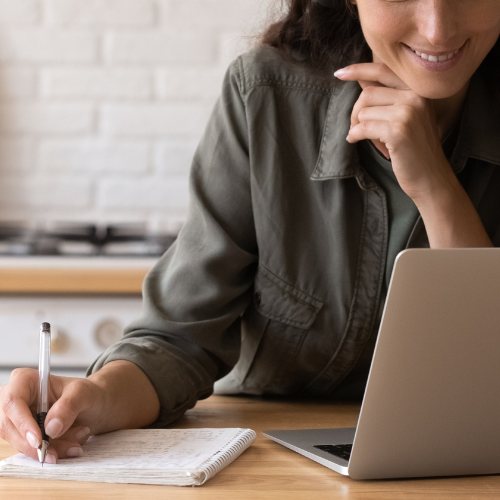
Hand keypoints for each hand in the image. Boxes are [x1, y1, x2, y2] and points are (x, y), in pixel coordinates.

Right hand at [0, 369, 105, 461]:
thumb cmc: (86, 393)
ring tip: (76, 444)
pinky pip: (29, 450)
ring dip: (50, 448)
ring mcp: (15, 419)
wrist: (93, 406)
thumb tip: (51, 428)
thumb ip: (69, 405)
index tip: (39, 441)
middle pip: (11, 427)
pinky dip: (50, 451)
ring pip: (21, 442)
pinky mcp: (22, 435)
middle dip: (39, 443)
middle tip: (68, 447)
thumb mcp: (84, 393)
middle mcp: (15, 398)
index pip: (13, 401)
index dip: (22, 423)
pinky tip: (70, 447)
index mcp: (25, 380)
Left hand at [335, 63, 455, 201]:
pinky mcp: (398, 130)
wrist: (431, 177)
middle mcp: (415, 96)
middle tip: (356, 128)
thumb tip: (361, 79)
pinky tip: (355, 141)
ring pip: (364, 111)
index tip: (339, 74)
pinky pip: (363, 127)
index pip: (383, 71)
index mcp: (418, 89)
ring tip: (366, 139)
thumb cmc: (414, 149)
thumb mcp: (406, 117)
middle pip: (368, 93)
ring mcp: (408, 112)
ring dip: (357, 126)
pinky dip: (355, 135)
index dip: (358, 70)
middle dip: (356, 112)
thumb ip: (386, 98)